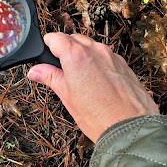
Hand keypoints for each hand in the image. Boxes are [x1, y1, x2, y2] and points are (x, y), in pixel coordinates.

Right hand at [27, 33, 159, 142]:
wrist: (130, 128)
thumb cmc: (99, 116)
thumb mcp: (67, 97)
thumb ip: (50, 78)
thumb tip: (36, 72)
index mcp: (77, 55)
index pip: (55, 38)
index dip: (48, 45)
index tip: (46, 55)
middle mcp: (96, 50)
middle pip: (74, 39)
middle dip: (65, 50)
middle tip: (60, 70)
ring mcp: (112, 57)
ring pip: (92, 47)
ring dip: (83, 56)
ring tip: (80, 80)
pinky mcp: (125, 65)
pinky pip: (107, 57)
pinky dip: (99, 64)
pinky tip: (97, 84)